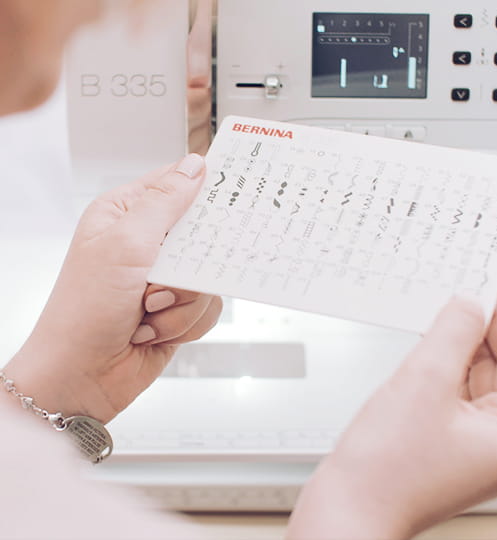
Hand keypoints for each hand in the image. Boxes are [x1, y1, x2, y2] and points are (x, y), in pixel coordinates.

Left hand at [5, 155, 221, 423]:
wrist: (82, 375)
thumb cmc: (86, 309)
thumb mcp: (125, 243)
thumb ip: (164, 202)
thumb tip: (195, 166)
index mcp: (126, 216)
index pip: (175, 185)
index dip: (203, 188)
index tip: (231, 193)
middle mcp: (146, 245)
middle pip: (201, 235)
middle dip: (189, 265)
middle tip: (172, 274)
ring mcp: (163, 279)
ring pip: (207, 278)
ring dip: (181, 302)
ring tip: (148, 310)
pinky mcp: (177, 310)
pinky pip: (208, 308)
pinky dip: (184, 323)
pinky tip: (154, 329)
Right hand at [288, 297, 496, 539]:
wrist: (346, 509)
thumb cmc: (385, 468)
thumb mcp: (424, 381)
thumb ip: (452, 333)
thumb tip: (469, 304)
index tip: (484, 288)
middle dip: (478, 330)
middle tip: (456, 296)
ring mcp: (472, 447)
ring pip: (473, 381)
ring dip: (456, 347)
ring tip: (436, 316)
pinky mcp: (444, 444)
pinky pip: (451, 395)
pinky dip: (440, 368)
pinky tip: (424, 349)